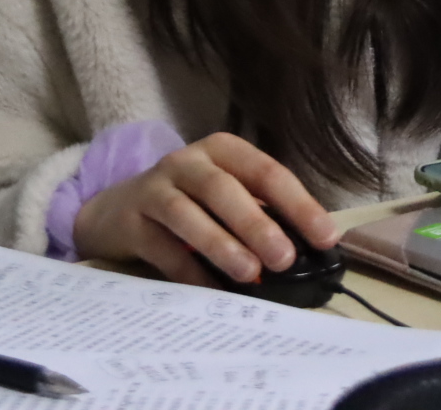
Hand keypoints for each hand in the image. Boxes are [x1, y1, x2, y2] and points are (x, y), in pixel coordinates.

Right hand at [70, 132, 337, 285]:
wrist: (115, 211)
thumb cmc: (188, 203)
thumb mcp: (224, 194)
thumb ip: (260, 211)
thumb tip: (308, 250)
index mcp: (221, 150)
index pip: (266, 172)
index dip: (298, 204)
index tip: (325, 238)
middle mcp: (186, 162)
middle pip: (223, 188)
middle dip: (257, 224)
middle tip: (285, 259)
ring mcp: (154, 189)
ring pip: (187, 214)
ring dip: (221, 244)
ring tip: (249, 273)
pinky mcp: (129, 222)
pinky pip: (161, 248)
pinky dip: (188, 271)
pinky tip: (212, 290)